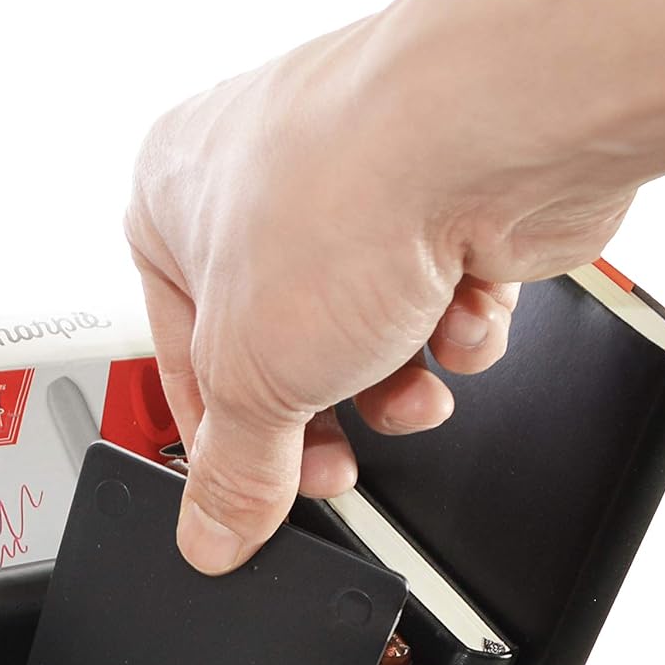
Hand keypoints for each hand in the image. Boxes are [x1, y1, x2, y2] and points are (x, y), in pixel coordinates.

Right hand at [125, 0, 633, 574]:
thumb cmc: (346, 194)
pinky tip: (460, 314)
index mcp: (172, 200)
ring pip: (366, 331)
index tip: (247, 500)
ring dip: (397, 380)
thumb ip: (233, 471)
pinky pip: (442, 300)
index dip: (220, 441)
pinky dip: (458, 326)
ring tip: (411, 389)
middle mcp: (263, 182)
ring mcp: (362, 184)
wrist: (491, 133)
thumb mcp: (252, 378)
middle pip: (278, 350)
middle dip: (320, 416)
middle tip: (333, 463)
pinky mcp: (450, 201)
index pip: (177, 353)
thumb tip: (212, 532)